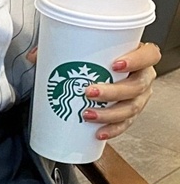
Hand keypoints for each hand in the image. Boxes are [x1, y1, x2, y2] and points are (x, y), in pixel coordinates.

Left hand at [27, 42, 161, 140]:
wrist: (97, 78)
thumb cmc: (98, 63)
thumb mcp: (82, 53)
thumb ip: (58, 50)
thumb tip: (33, 56)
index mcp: (139, 57)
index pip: (149, 55)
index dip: (137, 60)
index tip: (116, 64)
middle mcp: (142, 78)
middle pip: (136, 86)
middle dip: (113, 91)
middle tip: (89, 92)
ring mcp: (138, 98)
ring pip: (131, 108)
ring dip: (109, 114)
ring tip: (87, 114)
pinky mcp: (128, 115)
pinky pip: (124, 125)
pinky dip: (112, 130)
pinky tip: (98, 133)